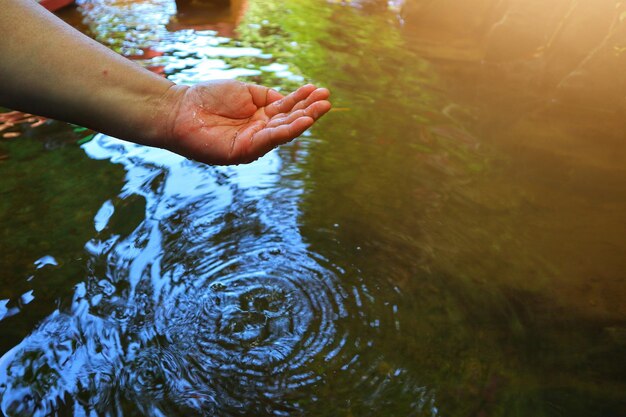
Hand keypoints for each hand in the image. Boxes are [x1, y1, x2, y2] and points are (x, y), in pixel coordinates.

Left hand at [161, 80, 330, 164]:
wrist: (179, 109)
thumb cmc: (208, 98)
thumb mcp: (245, 91)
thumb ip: (268, 97)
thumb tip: (290, 101)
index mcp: (259, 116)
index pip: (286, 109)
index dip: (302, 100)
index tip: (319, 90)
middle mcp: (259, 131)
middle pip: (289, 122)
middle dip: (309, 111)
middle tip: (327, 100)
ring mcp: (252, 143)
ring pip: (282, 133)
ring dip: (302, 122)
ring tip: (320, 110)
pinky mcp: (243, 152)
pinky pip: (268, 141)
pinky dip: (285, 131)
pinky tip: (300, 121)